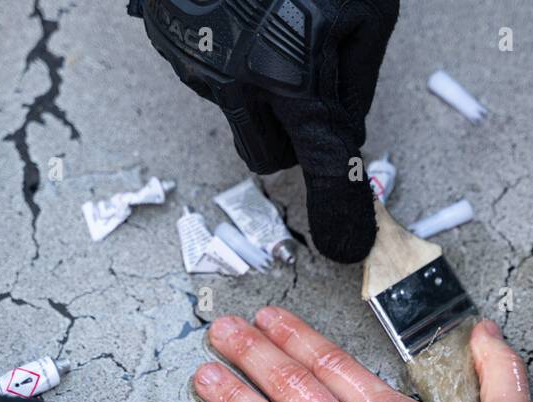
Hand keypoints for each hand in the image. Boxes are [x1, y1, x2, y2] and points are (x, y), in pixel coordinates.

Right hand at [135, 0, 399, 262]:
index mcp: (291, 76)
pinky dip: (229, 58)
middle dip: (298, 135)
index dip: (339, 211)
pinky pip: (208, 74)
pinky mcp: (164, 38)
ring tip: (277, 23)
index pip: (322, 167)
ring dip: (262, 90)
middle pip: (272, 155)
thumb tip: (347, 141)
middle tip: (315, 85)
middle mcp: (233, 80)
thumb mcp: (367, 14)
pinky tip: (242, 13)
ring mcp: (191, 60)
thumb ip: (356, 86)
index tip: (345, 247)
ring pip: (238, 113)